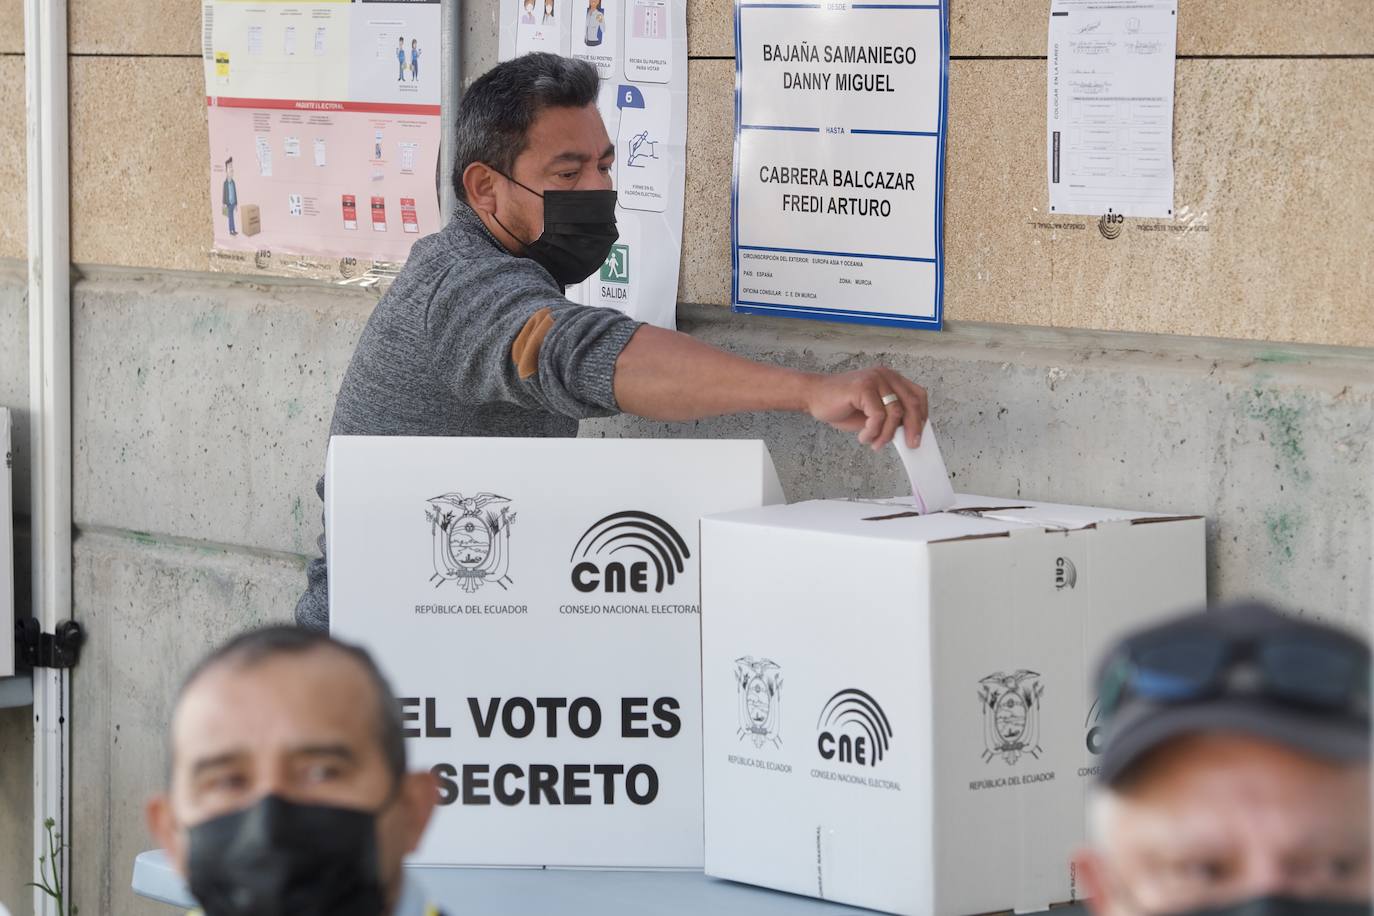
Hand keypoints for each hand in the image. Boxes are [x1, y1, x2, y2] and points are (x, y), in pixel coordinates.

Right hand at [803, 367, 928, 450]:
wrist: (814, 396)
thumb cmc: (842, 406)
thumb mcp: (872, 414)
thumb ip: (890, 418)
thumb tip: (909, 434)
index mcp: (891, 379)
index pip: (918, 396)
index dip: (922, 416)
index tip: (918, 434)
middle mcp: (885, 375)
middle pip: (912, 404)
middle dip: (913, 428)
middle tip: (910, 445)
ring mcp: (875, 379)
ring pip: (895, 413)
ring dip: (886, 434)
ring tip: (874, 442)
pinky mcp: (863, 387)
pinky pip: (878, 416)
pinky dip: (872, 431)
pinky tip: (863, 436)